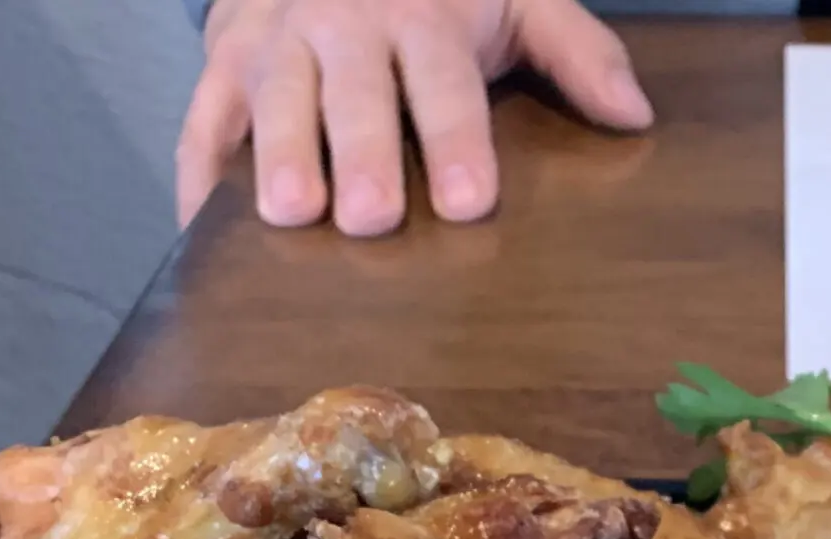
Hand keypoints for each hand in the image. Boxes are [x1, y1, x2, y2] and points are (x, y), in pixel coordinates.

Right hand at [177, 0, 653, 235]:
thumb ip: (575, 51)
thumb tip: (635, 116)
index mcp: (422, 14)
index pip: (442, 82)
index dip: (455, 139)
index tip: (468, 200)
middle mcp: (343, 26)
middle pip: (352, 97)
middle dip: (357, 153)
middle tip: (368, 217)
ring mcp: (277, 43)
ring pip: (273, 101)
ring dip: (276, 155)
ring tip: (286, 213)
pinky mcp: (223, 59)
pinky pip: (202, 116)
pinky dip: (196, 169)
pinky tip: (199, 226)